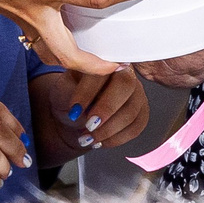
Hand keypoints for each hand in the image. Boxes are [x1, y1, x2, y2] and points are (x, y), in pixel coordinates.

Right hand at [0, 0, 155, 75]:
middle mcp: (37, 12)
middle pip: (73, 55)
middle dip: (100, 66)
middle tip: (126, 61)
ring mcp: (25, 20)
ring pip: (57, 55)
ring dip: (80, 62)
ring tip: (105, 58)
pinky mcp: (17, 20)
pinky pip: (46, 43)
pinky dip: (63, 47)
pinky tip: (74, 32)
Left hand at [31, 66, 150, 163]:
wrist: (76, 114)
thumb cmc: (69, 97)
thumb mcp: (61, 90)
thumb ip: (68, 92)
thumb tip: (78, 107)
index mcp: (102, 61)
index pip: (101, 70)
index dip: (88, 92)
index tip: (74, 110)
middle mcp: (124, 73)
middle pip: (125, 85)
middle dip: (106, 108)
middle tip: (88, 125)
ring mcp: (136, 93)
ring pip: (131, 110)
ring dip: (108, 129)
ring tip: (88, 137)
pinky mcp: (141, 112)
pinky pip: (136, 127)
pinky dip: (116, 139)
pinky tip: (101, 141)